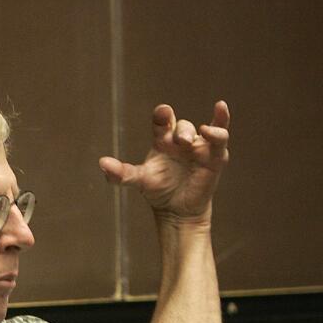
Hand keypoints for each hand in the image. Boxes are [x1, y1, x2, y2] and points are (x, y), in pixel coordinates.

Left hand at [99, 101, 229, 222]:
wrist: (177, 210)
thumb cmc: (158, 190)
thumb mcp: (139, 181)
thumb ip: (121, 173)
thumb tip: (102, 163)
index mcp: (162, 140)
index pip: (162, 121)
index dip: (162, 114)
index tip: (162, 112)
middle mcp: (181, 140)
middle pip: (182, 126)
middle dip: (181, 131)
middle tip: (179, 142)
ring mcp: (199, 146)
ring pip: (203, 129)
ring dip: (198, 133)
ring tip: (191, 142)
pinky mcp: (214, 155)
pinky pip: (221, 135)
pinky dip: (221, 123)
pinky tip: (218, 112)